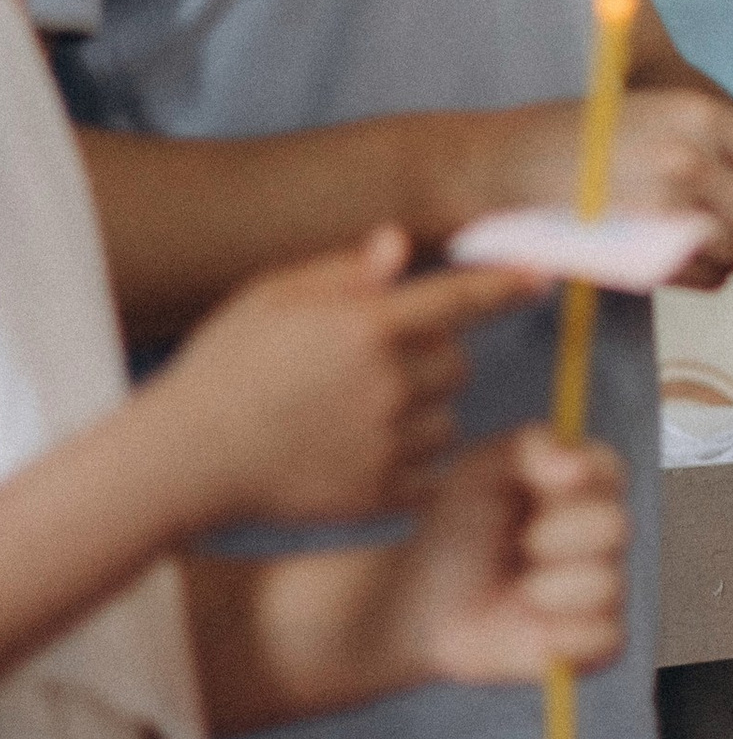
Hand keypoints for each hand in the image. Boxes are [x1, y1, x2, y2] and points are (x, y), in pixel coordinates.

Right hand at [156, 228, 538, 524]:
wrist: (183, 461)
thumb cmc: (224, 368)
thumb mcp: (272, 299)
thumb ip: (344, 273)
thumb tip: (401, 246)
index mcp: (367, 326)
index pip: (462, 299)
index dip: (507, 286)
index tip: (543, 278)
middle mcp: (389, 382)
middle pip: (457, 365)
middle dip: (429, 361)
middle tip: (371, 368)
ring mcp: (389, 442)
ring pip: (447, 418)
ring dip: (418, 414)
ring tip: (351, 417)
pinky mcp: (383, 493)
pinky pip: (431, 470)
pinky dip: (408, 463)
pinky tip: (356, 453)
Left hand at [389, 428, 628, 684]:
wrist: (422, 603)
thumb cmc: (456, 529)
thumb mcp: (480, 470)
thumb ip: (531, 445)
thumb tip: (575, 460)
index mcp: (585, 484)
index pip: (611, 471)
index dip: (575, 480)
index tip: (537, 486)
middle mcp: (605, 534)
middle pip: (616, 525)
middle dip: (559, 535)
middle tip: (521, 543)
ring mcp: (605, 586)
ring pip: (607, 584)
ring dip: (550, 588)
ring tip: (519, 590)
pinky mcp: (598, 639)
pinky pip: (603, 637)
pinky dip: (560, 634)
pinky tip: (531, 625)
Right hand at [497, 90, 732, 287]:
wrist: (502, 168)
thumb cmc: (585, 138)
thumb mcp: (660, 114)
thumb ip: (722, 140)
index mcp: (699, 115)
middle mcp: (688, 159)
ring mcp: (663, 210)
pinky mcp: (640, 254)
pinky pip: (704, 277)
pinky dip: (716, 279)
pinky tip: (706, 268)